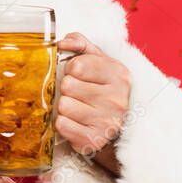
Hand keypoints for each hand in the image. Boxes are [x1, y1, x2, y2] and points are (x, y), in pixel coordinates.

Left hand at [55, 32, 130, 167]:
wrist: (115, 125)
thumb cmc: (101, 88)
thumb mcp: (97, 61)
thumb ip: (80, 44)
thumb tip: (63, 42)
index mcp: (118, 75)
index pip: (77, 65)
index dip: (71, 69)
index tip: (79, 75)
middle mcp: (117, 99)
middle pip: (67, 85)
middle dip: (67, 89)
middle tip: (77, 94)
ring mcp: (108, 122)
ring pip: (63, 106)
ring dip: (64, 107)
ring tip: (77, 108)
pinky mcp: (95, 140)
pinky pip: (62, 125)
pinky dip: (64, 124)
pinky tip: (76, 122)